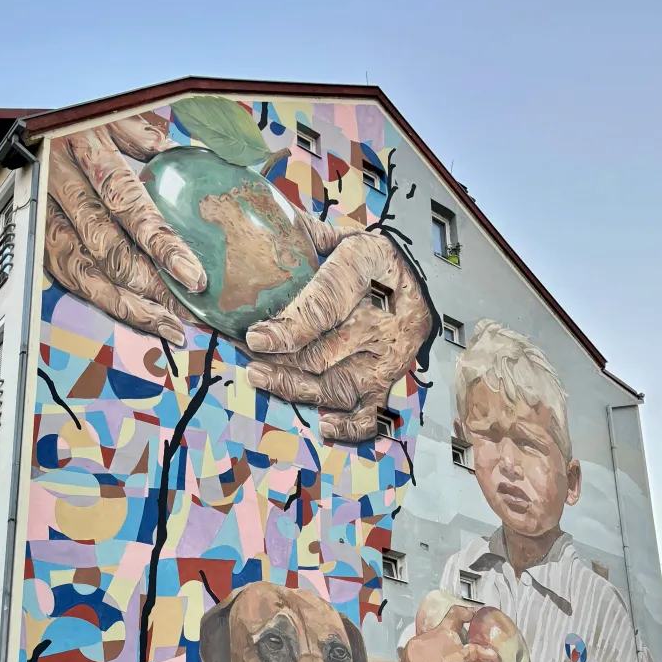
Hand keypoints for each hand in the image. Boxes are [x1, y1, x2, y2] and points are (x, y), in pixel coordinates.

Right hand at [43, 116, 205, 345]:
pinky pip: (70, 279)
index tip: (192, 276)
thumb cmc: (76, 125)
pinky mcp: (37, 239)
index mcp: (85, 149)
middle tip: (187, 312)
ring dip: (129, 305)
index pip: (128, 206)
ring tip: (168, 325)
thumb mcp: (111, 118)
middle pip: (108, 249)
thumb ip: (146, 138)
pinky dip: (104, 302)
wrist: (25, 129)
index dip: (162, 245)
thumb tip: (190, 156)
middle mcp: (59, 185)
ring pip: (85, 272)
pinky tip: (137, 315)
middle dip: (151, 287)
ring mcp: (44, 216)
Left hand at [244, 215, 432, 441]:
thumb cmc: (373, 259)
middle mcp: (388, 317)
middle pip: (325, 352)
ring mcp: (391, 355)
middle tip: (244, 352)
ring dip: (293, 386)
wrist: (417, 278)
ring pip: (337, 384)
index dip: (288, 328)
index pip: (327, 306)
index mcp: (372, 268)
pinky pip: (371, 413)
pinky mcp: (391, 380)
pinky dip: (348, 426)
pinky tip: (323, 425)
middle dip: (278, 358)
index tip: (256, 338)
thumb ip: (307, 238)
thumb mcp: (345, 234)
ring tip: (259, 375)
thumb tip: (262, 239)